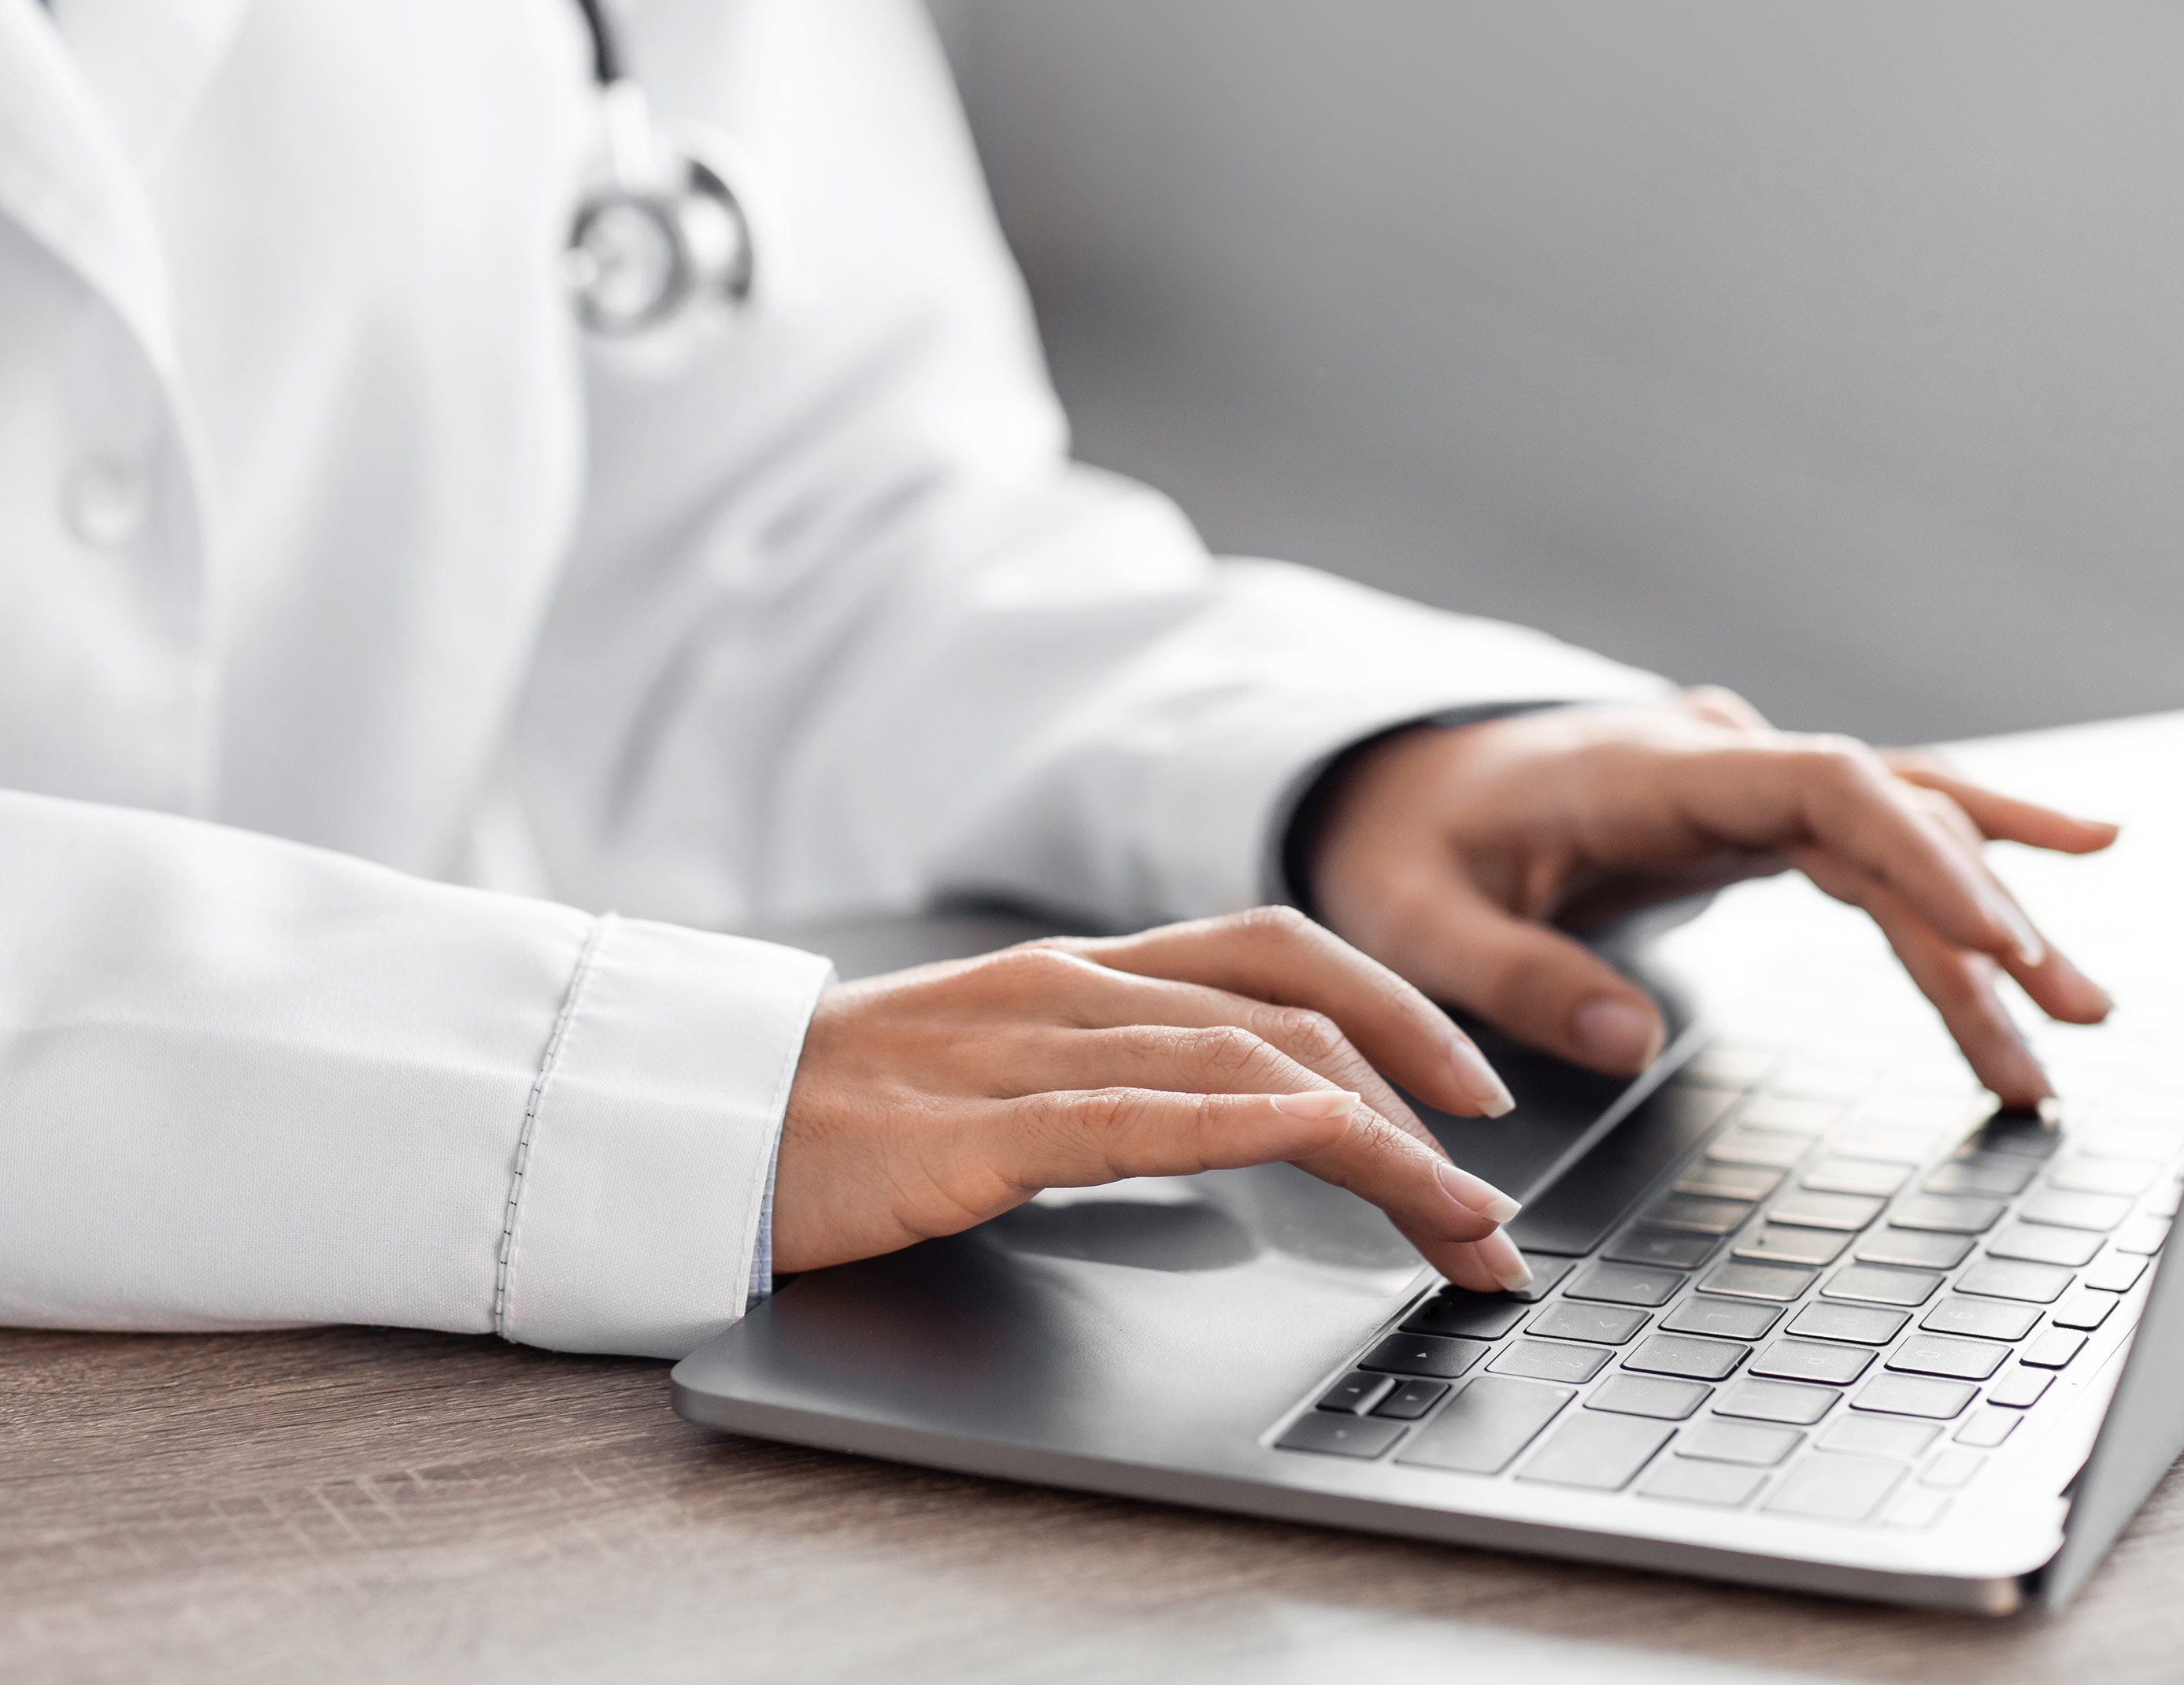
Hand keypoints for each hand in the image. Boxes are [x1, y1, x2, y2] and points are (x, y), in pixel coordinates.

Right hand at [773, 910, 1539, 1290]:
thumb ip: (1109, 1081)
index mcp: (1078, 974)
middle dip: (1420, 1104)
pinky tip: (1325, 1149)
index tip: (1477, 1096)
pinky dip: (1252, 1126)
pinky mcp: (974, 1129)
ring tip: (1459, 1226)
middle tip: (1493, 1206)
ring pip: (1247, 1063)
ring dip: (1380, 1144)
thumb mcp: (999, 1078)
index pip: (1277, 958)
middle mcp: (1069, 990)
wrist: (689, 1120)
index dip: (1398, 1009)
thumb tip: (1235, 1125)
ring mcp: (1023, 1050)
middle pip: (1293, 1016)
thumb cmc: (838, 1116)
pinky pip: (1137, 1115)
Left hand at [1305, 689, 2119, 1107]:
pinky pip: (1874, 850)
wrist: (1394, 783)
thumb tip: (1626, 1042)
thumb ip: (1512, 976)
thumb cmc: (1404, 845)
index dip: (1922, 852)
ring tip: (2071, 1024)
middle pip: (1888, 815)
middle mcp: (1718, 759)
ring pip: (1898, 837)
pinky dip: (1953, 891)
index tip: (1997, 934)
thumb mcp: (1416, 917)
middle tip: (2070, 1012)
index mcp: (1650, 769)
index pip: (1823, 788)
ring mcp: (1744, 784)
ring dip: (1984, 926)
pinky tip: (2033, 936)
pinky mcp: (1754, 820)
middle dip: (1985, 911)